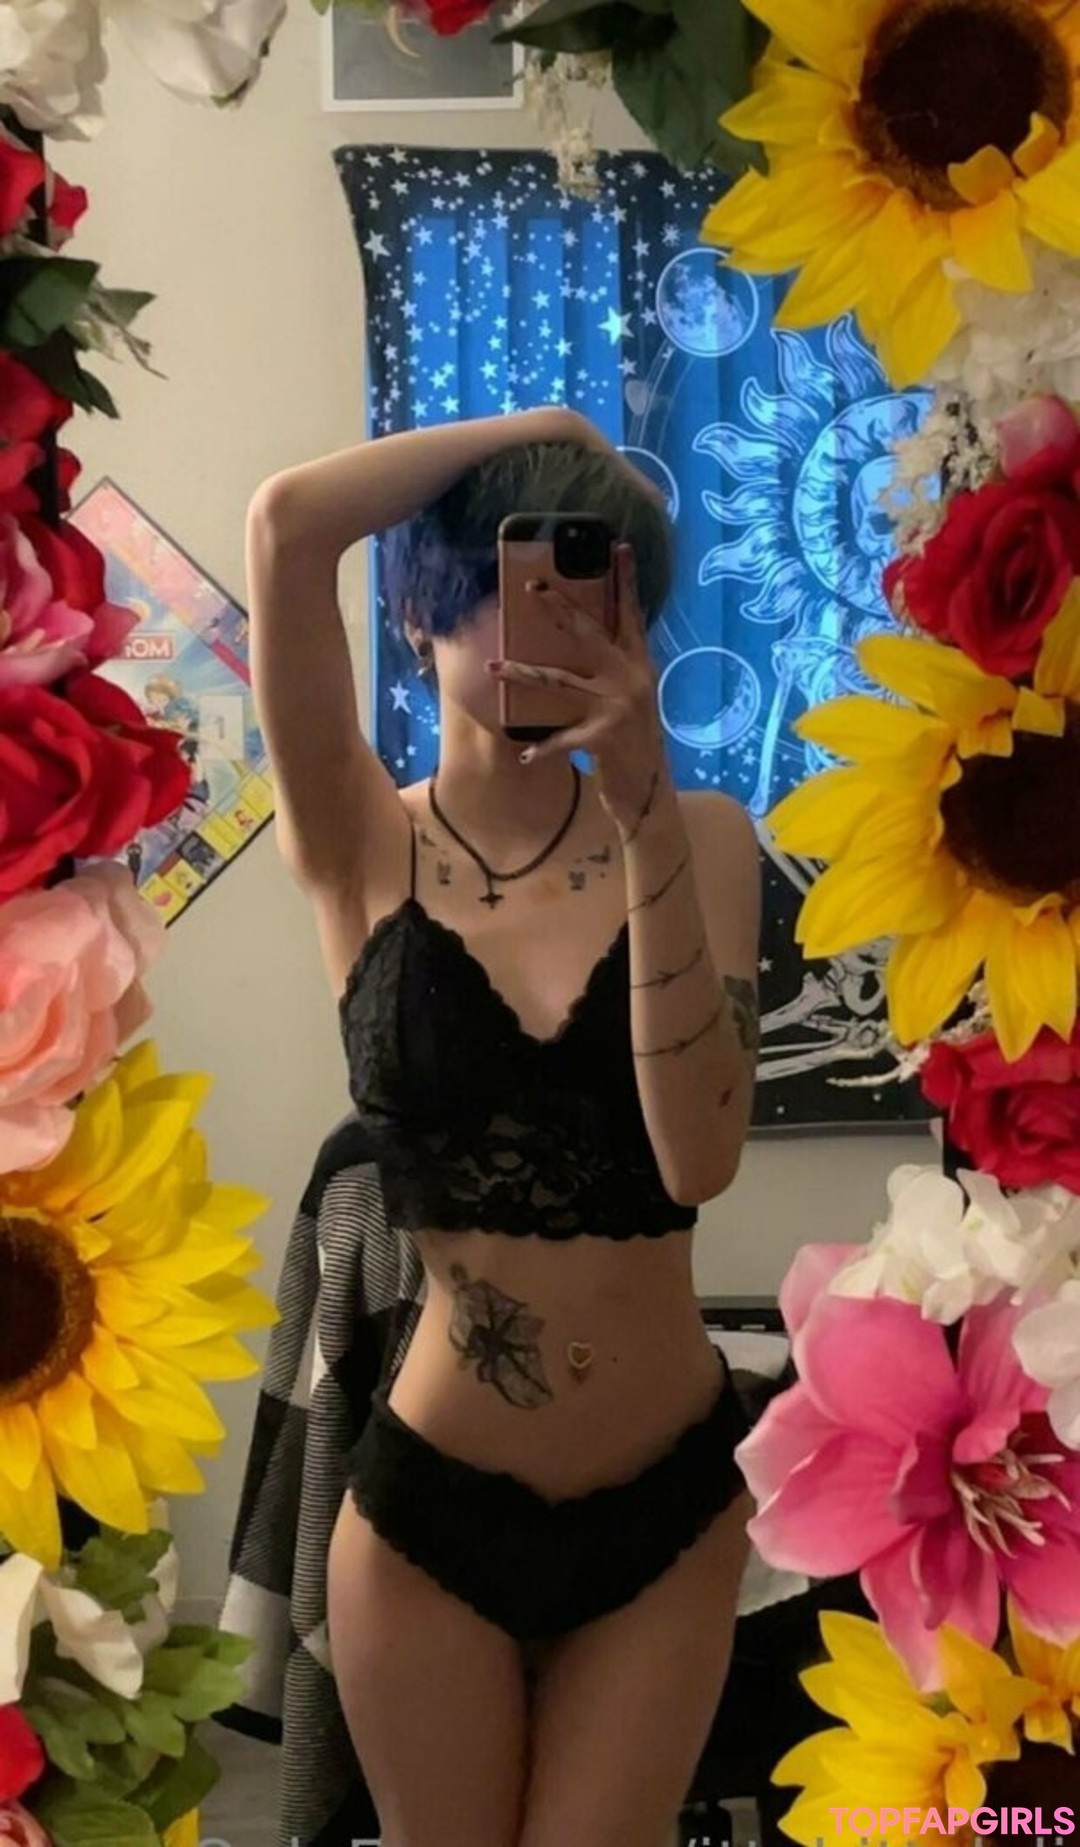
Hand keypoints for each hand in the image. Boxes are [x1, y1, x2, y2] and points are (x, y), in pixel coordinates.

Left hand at [484, 544, 672, 838]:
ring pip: (558, 681)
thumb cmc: (632, 741)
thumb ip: (614, 669)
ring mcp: (617, 706)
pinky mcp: (604, 736)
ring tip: (495, 665)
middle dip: (559, 610)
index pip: (631, 616)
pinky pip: (562, 738)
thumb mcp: (631, 699)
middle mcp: (631, 679)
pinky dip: (542, 748)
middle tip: (531, 588)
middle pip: (589, 635)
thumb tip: (583, 638)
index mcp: (639, 665)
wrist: (649, 790)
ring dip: (522, 674)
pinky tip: (524, 755)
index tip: (619, 547)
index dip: (626, 582)